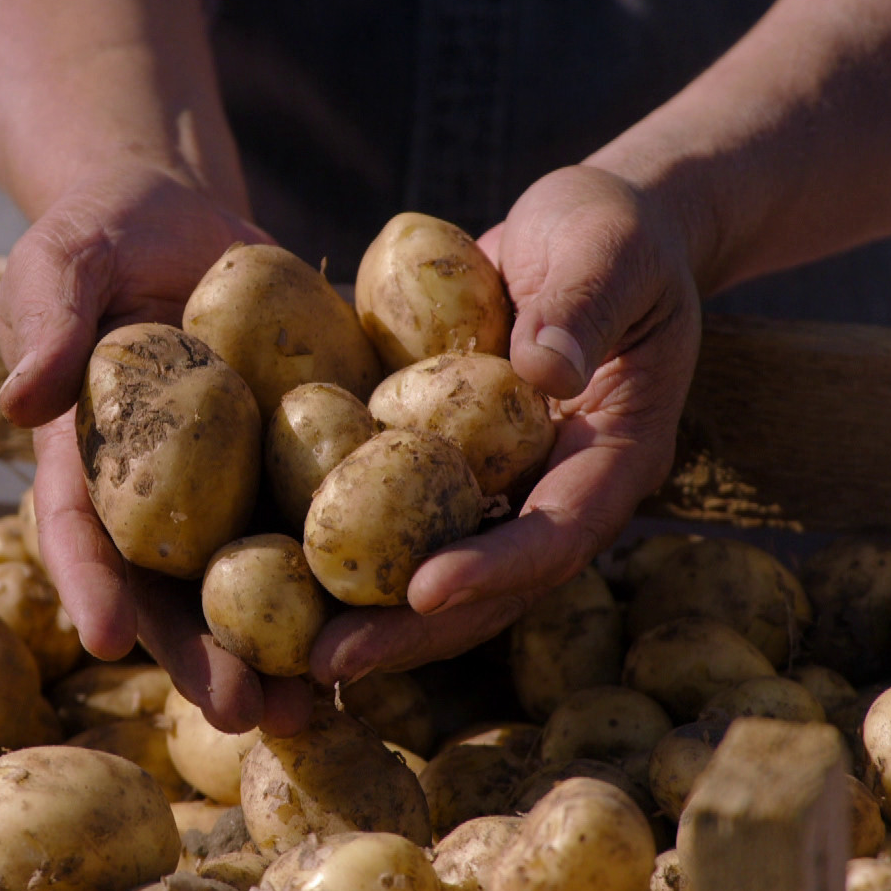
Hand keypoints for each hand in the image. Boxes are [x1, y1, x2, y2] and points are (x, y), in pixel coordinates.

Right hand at [0, 174, 313, 734]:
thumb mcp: (66, 254)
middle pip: (174, 589)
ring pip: (257, 579)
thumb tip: (18, 396)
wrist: (189, 219)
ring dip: (285, 649)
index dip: (90, 584)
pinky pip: (332, 516)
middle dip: (203, 657)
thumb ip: (47, 313)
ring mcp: (235, 484)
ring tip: (318, 709)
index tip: (105, 639)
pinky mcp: (305, 458)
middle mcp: (161, 494)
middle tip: (240, 713)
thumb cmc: (106, 233)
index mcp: (86, 458)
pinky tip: (400, 619)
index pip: (79, 528)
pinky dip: (359, 570)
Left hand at [308, 165, 704, 682]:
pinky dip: (351, 550)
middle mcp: (558, 490)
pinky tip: (275, 576)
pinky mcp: (452, 466)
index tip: (423, 590)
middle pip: (492, 586)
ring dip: (371, 614)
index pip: (559, 532)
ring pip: (440, 568)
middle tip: (331, 662)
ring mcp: (504, 487)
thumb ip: (579, 303)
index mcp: (615, 454)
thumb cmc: (610, 229)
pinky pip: (402, 519)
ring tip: (293, 653)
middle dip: (413, 630)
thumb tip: (543, 370)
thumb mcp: (606, 248)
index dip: (495, 569)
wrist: (589, 228)